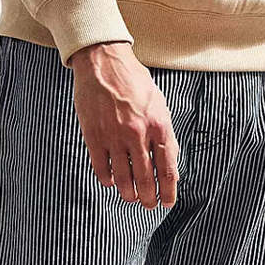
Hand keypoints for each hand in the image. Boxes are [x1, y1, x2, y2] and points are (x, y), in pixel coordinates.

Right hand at [70, 41, 179, 209]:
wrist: (104, 60)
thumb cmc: (133, 78)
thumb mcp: (158, 101)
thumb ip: (164, 131)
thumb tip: (170, 159)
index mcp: (158, 123)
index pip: (167, 167)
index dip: (169, 189)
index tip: (168, 200)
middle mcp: (137, 132)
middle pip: (145, 178)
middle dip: (149, 197)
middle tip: (149, 204)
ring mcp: (114, 135)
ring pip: (123, 178)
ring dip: (128, 193)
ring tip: (131, 198)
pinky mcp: (94, 135)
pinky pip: (101, 167)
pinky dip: (108, 179)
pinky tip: (112, 181)